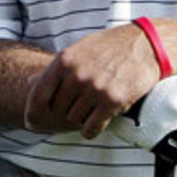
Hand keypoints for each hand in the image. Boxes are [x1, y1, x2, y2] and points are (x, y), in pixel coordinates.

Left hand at [25, 24, 161, 138]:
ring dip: (82, 116)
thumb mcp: (78, 50)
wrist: (145, 46)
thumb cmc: (109, 47)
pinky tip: (94, 124)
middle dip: (66, 108)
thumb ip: (55, 69)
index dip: (32, 111)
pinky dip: (91, 130)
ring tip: (93, 104)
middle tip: (79, 102)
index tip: (30, 122)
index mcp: (64, 61)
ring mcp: (95, 89)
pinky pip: (92, 127)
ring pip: (75, 118)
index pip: (39, 93)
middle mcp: (77, 76)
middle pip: (58, 108)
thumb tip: (31, 82)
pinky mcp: (113, 101)